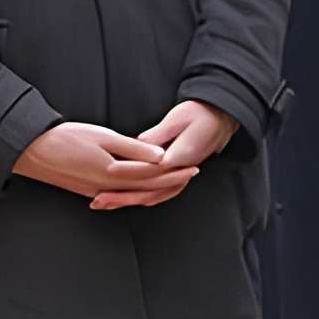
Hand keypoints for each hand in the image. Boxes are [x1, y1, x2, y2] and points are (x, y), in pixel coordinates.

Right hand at [14, 121, 177, 205]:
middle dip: (170, 182)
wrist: (31, 152)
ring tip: (170, 183)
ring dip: (154, 190)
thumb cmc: (65, 139)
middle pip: (147, 188)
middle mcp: (108, 187)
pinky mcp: (88, 191)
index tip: (193, 166)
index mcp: (114, 173)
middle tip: (190, 176)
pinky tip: (138, 193)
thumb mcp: (103, 137)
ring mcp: (97, 192)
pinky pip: (119, 197)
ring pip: (134, 195)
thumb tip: (159, 155)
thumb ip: (132, 148)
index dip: (175, 171)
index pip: (153, 174)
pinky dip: (135, 195)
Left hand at [88, 101, 243, 209]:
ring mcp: (180, 177)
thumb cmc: (199, 114)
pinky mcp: (177, 176)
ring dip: (129, 201)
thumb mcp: (179, 118)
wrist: (220, 119)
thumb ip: (159, 133)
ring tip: (105, 204)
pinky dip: (142, 198)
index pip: (150, 168)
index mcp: (180, 158)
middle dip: (122, 196)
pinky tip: (125, 200)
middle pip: (148, 190)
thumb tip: (139, 142)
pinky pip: (158, 193)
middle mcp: (180, 172)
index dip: (129, 170)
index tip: (108, 170)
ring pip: (153, 196)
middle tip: (98, 199)